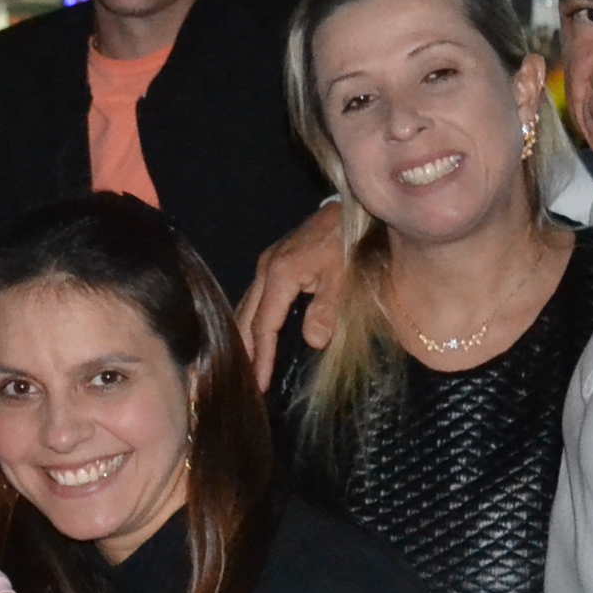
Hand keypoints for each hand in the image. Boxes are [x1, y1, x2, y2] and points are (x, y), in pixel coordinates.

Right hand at [237, 198, 346, 387]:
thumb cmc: (348, 243)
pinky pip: (254, 296)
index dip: (261, 356)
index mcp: (280, 275)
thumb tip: (314, 343)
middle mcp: (265, 269)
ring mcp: (266, 263)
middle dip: (243, 351)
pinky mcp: (272, 261)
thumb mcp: (344, 277)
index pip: (264, 324)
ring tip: (244, 364)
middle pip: (245, 317)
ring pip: (246, 306)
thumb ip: (328, 309)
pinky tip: (252, 333)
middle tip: (242, 382)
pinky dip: (251, 319)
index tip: (259, 383)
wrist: (349, 209)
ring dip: (243, 336)